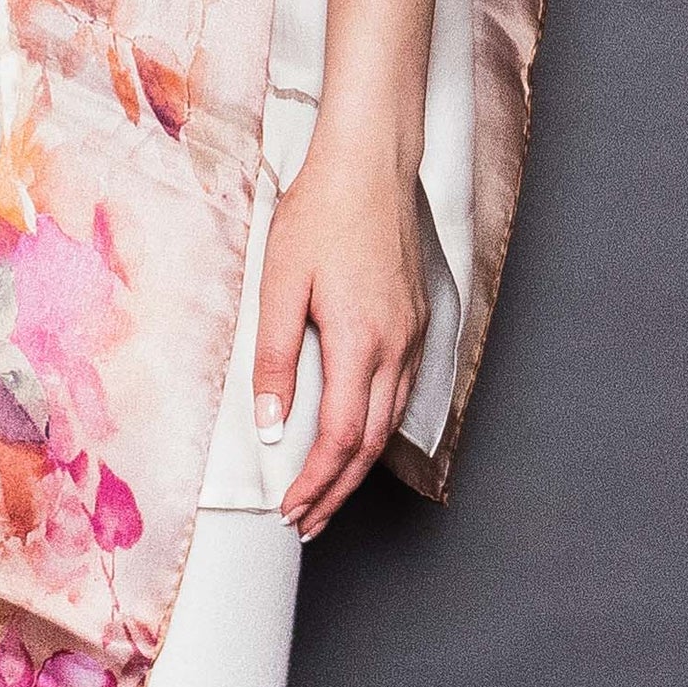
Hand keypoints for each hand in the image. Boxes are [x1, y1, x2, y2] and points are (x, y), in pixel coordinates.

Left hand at [251, 132, 429, 541]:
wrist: (370, 163)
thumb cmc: (320, 213)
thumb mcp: (281, 282)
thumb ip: (275, 357)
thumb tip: (271, 424)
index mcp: (360, 340)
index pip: (341, 437)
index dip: (316, 482)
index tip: (291, 510)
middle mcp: (396, 346)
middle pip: (371, 443)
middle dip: (336, 490)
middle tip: (306, 523)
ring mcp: (413, 334)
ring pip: (390, 421)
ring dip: (357, 464)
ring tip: (326, 493)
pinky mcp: (416, 320)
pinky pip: (401, 391)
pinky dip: (377, 427)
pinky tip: (357, 436)